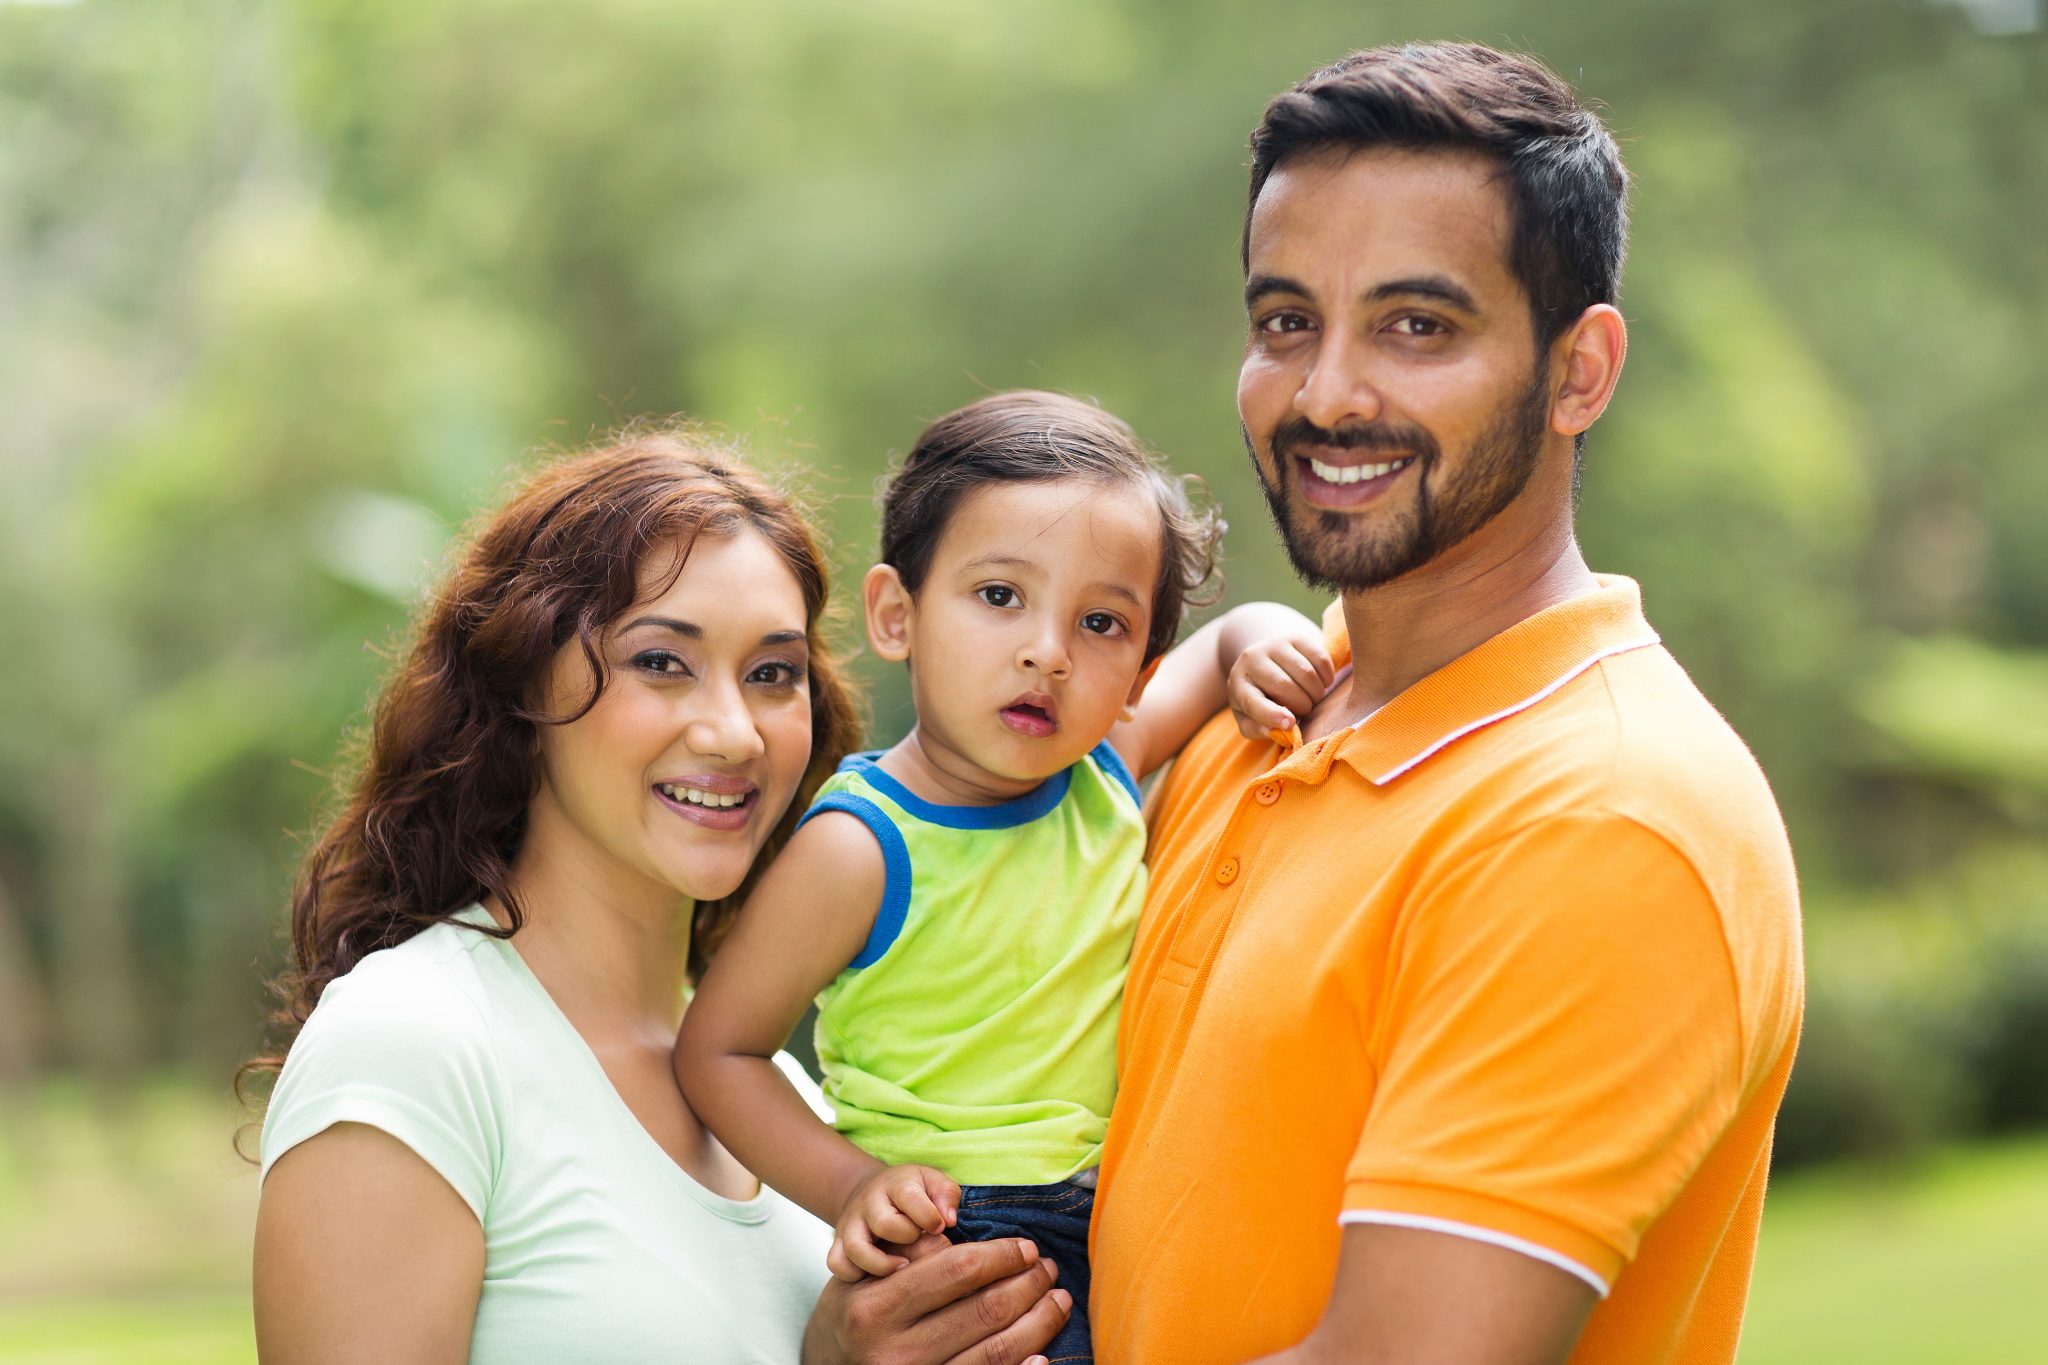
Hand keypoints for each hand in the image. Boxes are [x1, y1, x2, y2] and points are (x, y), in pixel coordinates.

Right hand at [803, 1234, 1070, 1364]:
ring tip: (1057, 1300)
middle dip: (1028, 1285)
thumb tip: (978, 1244)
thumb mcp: (864, 1275)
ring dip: (1038, 1322)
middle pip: (984, 1311)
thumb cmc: (853, 1312)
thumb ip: (912, 1255)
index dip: (1001, 1256)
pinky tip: (1043, 1351)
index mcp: (876, 1308)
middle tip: (1047, 1269)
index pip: (956, 1271)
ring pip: (996, 1351)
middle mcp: (897, 1352)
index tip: (1026, 1247)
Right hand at [830, 1164, 961, 1280]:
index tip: (940, 1228)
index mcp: (896, 1185)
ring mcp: (851, 1223)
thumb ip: (946, 1196)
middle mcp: (869, 1203)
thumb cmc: (914, 1192)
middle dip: (907, 1237)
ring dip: (882, 1264)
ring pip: (855, 1247)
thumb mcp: (933, 1183)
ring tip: (903, 1266)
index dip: (929, 1217)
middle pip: (884, 1223)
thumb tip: (948, 1220)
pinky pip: (836, 1263)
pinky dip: (852, 1274)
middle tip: (919, 1241)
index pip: (909, 1197)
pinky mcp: (839, 1242)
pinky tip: (876, 1276)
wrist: (873, 1191)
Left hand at [1228, 632, 1336, 741]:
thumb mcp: (1249, 717)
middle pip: (1285, 686)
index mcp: (1238, 685)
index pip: (1254, 702)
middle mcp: (1251, 659)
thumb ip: (1258, 729)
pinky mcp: (1295, 637)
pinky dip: (1327, 677)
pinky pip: (1320, 658)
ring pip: (1305, 673)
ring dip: (1316, 693)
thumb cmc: (1259, 697)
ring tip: (1312, 698)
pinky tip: (1322, 683)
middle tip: (1305, 711)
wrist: (1263, 660)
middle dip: (1302, 706)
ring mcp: (1273, 644)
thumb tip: (1276, 731)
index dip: (1272, 714)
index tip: (1290, 723)